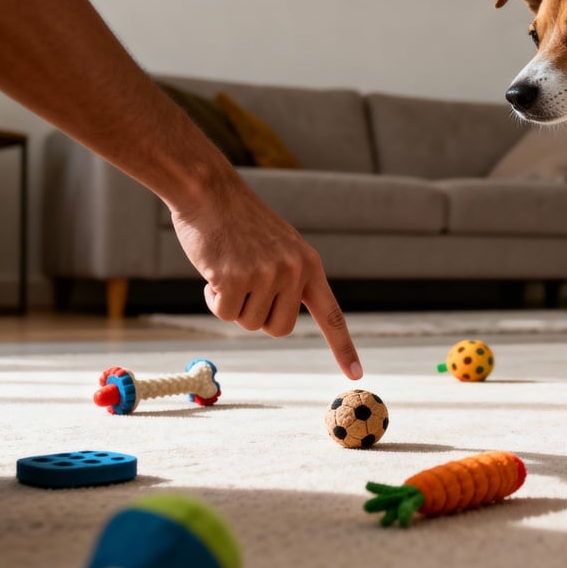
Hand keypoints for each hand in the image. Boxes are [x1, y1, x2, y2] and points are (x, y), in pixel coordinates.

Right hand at [170, 182, 361, 379]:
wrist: (210, 192)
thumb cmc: (240, 222)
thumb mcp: (280, 247)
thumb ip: (290, 278)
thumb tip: (283, 320)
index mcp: (309, 265)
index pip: (332, 315)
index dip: (343, 347)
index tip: (356, 375)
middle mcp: (293, 272)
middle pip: (280, 329)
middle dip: (259, 318)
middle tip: (245, 288)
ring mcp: (265, 275)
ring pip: (249, 324)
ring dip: (233, 304)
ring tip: (229, 268)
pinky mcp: (234, 278)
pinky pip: (223, 314)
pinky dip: (213, 299)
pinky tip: (213, 269)